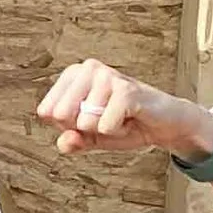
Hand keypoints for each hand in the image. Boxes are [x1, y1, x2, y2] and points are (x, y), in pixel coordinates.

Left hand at [36, 60, 212, 159]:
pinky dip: (118, 132)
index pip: (47, 111)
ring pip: (84, 122)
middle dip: (84, 128)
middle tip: (107, 119)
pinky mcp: (125, 90)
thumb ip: (72, 141)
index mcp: (74, 74)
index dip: (68, 126)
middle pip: (60, 115)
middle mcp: (88, 69)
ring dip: (105, 130)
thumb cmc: (126, 124)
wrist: (165, 125)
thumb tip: (63, 143)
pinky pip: (104, 127)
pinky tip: (131, 120)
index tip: (91, 119)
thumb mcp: (92, 137)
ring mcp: (107, 76)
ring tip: (122, 118)